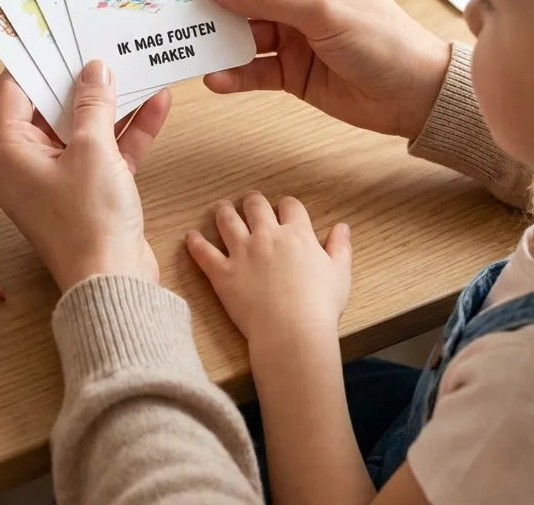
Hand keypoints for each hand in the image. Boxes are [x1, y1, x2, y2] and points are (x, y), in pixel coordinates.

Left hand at [0, 61, 171, 292]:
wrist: (115, 283)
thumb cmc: (89, 219)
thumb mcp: (92, 149)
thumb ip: (94, 104)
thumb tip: (94, 69)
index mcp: (10, 151)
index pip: (12, 92)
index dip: (34, 61)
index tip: (55, 35)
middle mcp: (28, 163)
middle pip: (51, 107)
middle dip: (80, 78)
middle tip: (99, 42)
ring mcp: (60, 179)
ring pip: (84, 128)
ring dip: (111, 103)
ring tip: (134, 65)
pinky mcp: (90, 192)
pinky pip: (106, 152)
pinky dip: (127, 132)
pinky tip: (157, 103)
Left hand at [186, 193, 350, 343]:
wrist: (292, 333)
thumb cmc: (320, 307)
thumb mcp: (340, 275)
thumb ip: (340, 247)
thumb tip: (343, 226)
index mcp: (297, 235)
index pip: (290, 206)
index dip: (287, 205)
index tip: (284, 209)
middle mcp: (267, 236)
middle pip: (255, 205)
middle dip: (253, 201)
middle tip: (249, 202)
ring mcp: (242, 252)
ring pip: (227, 220)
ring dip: (224, 211)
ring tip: (222, 209)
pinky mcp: (223, 273)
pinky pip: (203, 252)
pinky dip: (195, 242)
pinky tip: (190, 236)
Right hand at [206, 0, 450, 139]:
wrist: (415, 97)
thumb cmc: (383, 40)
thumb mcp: (324, 12)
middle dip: (211, 3)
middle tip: (178, 13)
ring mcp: (290, 34)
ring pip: (241, 32)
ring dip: (218, 41)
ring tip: (191, 47)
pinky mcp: (289, 70)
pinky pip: (252, 67)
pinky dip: (233, 73)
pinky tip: (216, 79)